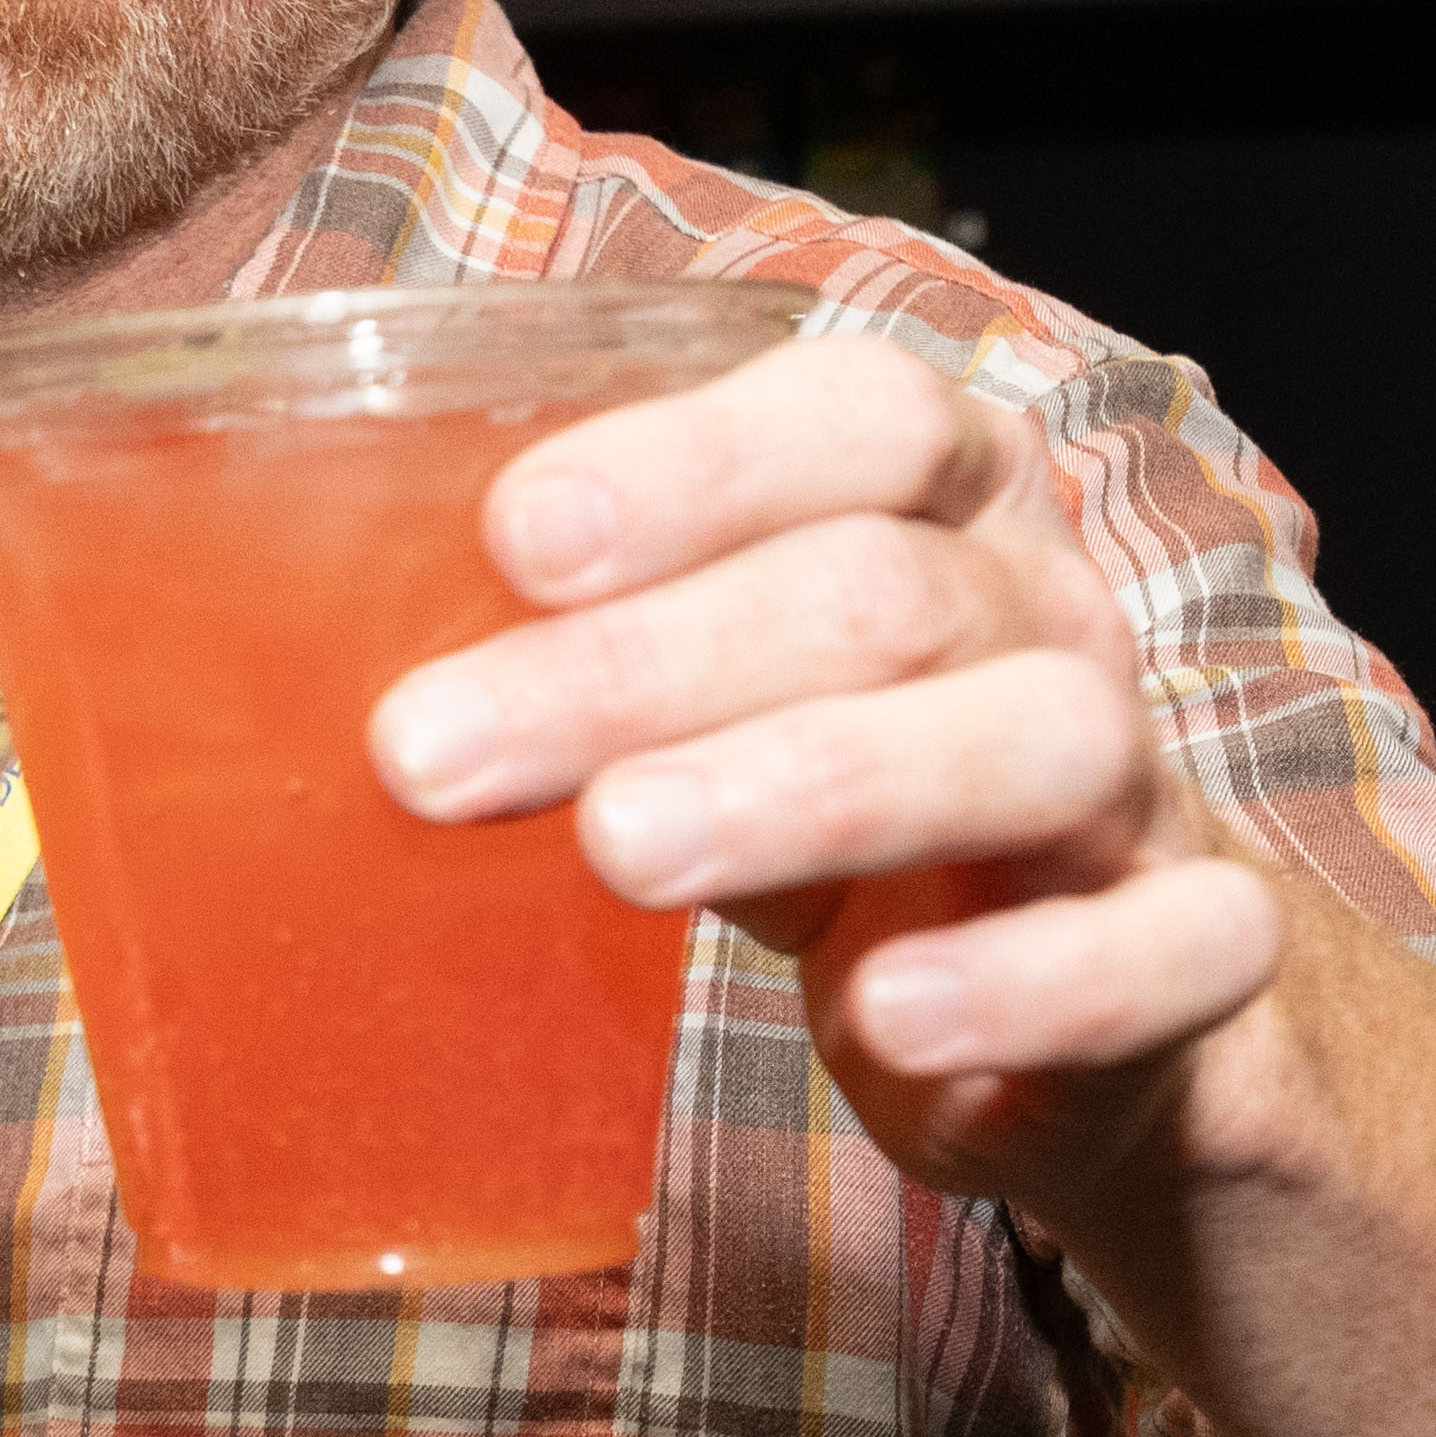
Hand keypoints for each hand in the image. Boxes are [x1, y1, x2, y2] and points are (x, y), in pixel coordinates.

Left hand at [362, 322, 1280, 1222]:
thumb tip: (240, 658)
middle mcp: (1046, 611)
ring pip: (1029, 739)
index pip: (859, 412)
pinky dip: (1034, 984)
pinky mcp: (1194, 958)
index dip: (695, 459)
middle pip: (879, 589)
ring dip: (814, 784)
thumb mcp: (710, 707)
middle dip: (644, 663)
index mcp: (937, 504)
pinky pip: (1162, 949)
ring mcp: (1137, 783)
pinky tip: (890, 1024)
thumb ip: (562, 659)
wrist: (1098, 1012)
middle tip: (431, 756)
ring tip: (623, 849)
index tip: (514, 539)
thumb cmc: (841, 812)